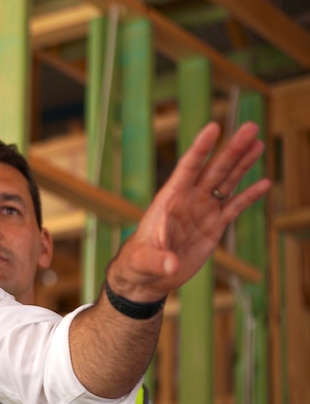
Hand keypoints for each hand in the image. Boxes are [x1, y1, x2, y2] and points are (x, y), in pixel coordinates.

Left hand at [108, 121, 269, 300]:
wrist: (147, 275)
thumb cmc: (138, 263)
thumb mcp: (144, 262)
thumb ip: (159, 261)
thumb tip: (172, 266)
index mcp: (169, 199)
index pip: (187, 168)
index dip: (201, 148)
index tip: (214, 127)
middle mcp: (188, 199)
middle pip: (213, 169)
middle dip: (232, 149)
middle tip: (252, 128)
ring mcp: (202, 210)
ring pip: (226, 182)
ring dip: (242, 164)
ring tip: (258, 144)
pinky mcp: (213, 226)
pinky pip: (234, 207)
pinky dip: (249, 196)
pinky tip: (264, 183)